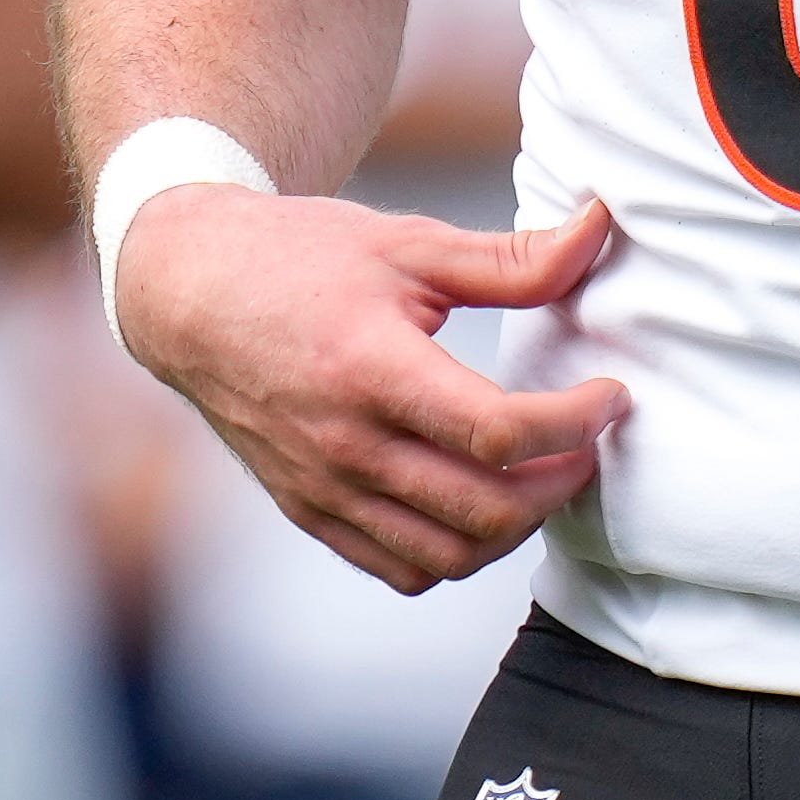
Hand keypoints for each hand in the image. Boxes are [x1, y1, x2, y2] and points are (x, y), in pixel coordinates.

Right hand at [114, 189, 627, 593]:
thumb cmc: (299, 259)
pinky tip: (479, 504)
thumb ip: (510, 259)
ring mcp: (324, 487)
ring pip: (450, 556)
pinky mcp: (310, 510)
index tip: (608, 397)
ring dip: (516, 528)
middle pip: (485, 510)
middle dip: (561, 482)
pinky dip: (456, 553)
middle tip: (587, 443)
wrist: (190, 294)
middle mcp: (346, 442)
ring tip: (541, 476)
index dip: (574, 424)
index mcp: (372, 367)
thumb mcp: (406, 244)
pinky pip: (401, 569)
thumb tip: (598, 231)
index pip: (497, 432)